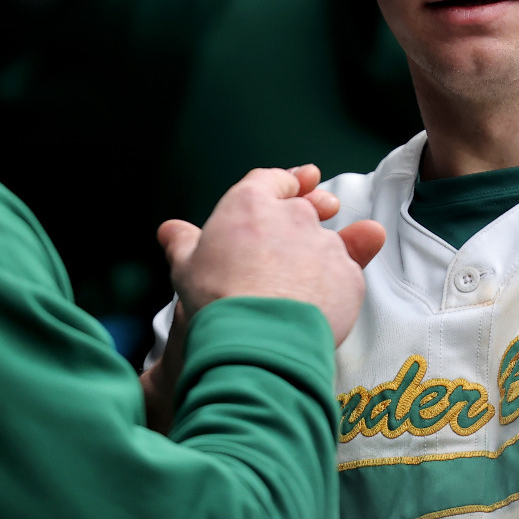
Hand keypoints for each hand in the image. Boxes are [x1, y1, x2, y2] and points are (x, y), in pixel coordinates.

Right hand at [157, 165, 386, 346]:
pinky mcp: (348, 274)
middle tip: (314, 217)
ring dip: (321, 253)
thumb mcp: (186, 268)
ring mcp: (324, 244)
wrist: (258, 338)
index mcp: (251, 204)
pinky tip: (322, 301)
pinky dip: (339, 282)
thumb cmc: (216, 300)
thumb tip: (170, 230)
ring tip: (302, 283)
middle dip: (313, 208)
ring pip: (329, 240)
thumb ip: (183, 243)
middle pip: (306, 205)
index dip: (283, 182)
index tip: (298, 181)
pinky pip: (348, 272)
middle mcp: (293, 215)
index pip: (270, 180)